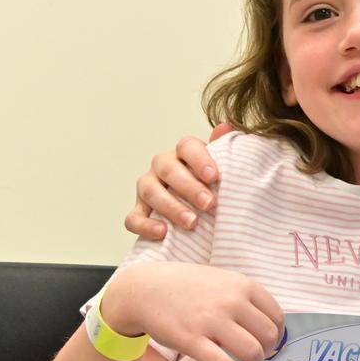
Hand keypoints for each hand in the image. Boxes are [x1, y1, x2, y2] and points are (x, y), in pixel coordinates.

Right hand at [104, 262, 283, 360]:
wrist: (144, 289)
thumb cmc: (187, 287)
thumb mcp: (222, 280)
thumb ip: (245, 298)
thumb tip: (270, 327)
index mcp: (242, 285)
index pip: (276, 316)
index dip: (278, 334)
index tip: (271, 342)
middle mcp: (231, 301)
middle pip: (269, 336)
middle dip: (268, 350)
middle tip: (259, 354)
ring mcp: (211, 321)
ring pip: (252, 352)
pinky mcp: (191, 340)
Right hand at [124, 122, 232, 239]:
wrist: (198, 210)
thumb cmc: (211, 187)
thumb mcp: (222, 169)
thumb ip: (223, 149)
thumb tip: (225, 126)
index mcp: (183, 153)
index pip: (187, 146)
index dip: (200, 160)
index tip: (215, 177)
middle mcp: (162, 167)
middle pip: (168, 169)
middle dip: (189, 187)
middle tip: (209, 204)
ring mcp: (147, 188)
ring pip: (150, 191)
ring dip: (171, 207)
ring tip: (192, 223)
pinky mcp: (139, 211)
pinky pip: (133, 218)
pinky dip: (145, 225)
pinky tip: (163, 233)